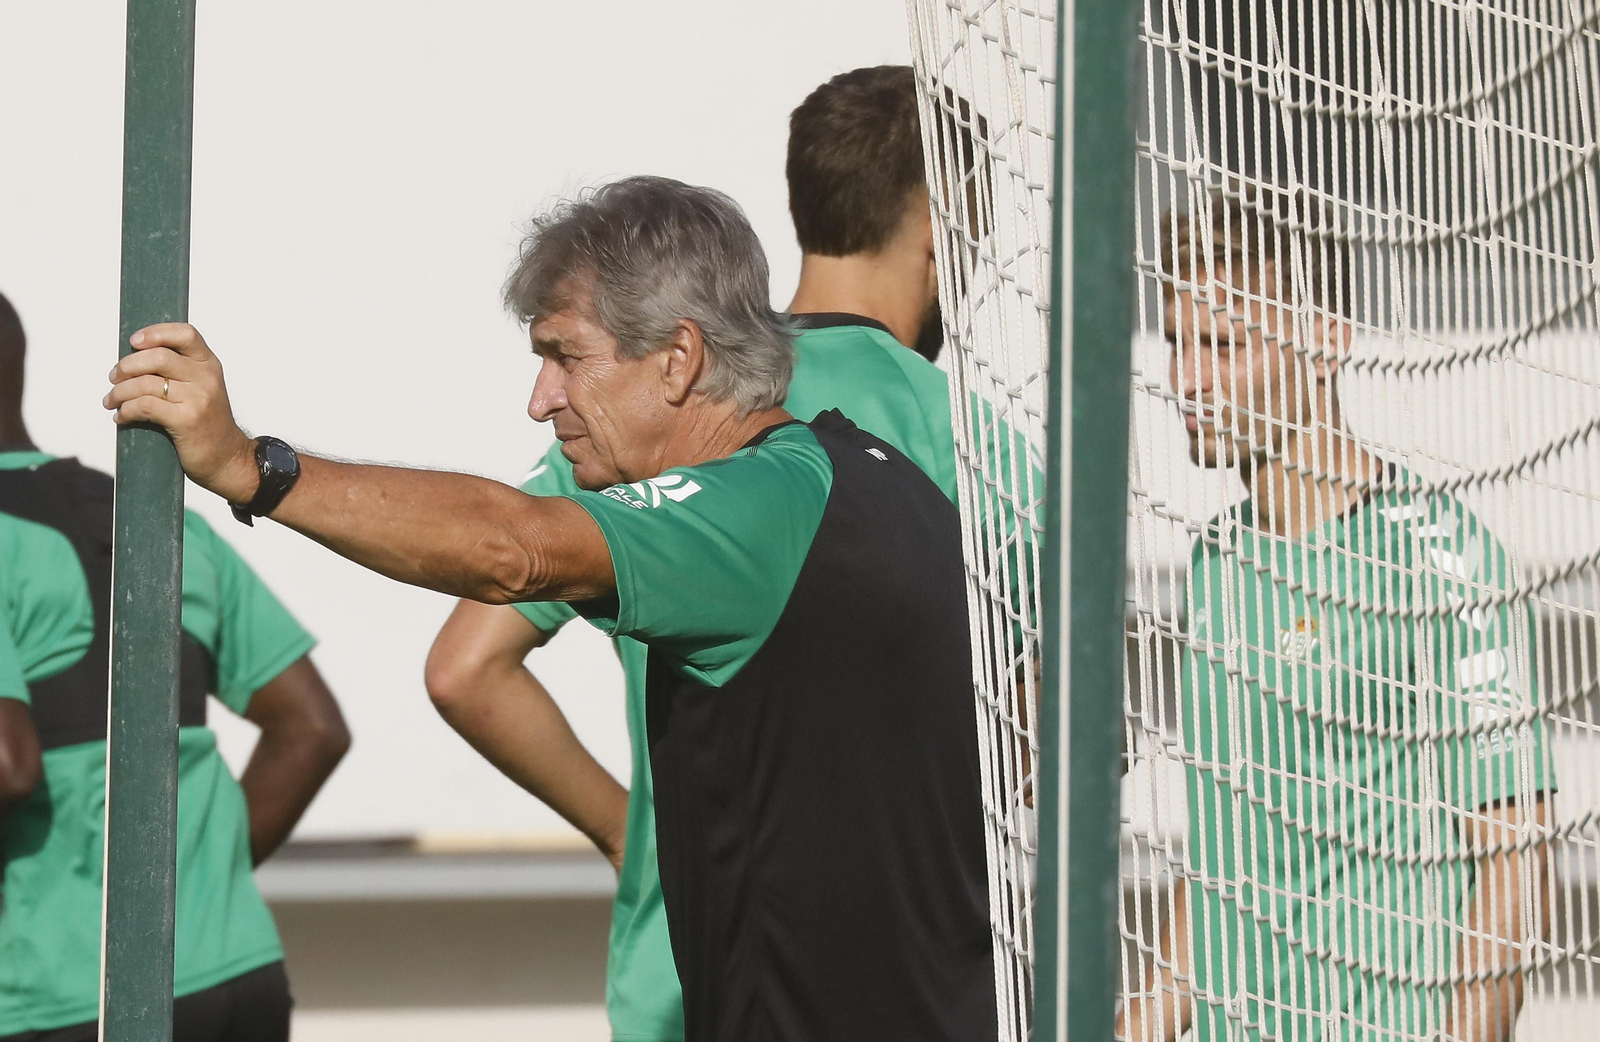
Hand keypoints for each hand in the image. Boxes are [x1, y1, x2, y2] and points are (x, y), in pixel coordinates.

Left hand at [104, 323, 258, 502]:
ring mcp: (198, 399)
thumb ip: (179, 370)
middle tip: (114, 377)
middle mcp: (206, 378)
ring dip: (119, 392)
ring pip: (145, 383)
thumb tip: (133, 359)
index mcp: (209, 365)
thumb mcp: (202, 388)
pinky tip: (121, 416)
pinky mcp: (186, 421)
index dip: (156, 333)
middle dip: (126, 366)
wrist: (227, 459)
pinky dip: (125, 410)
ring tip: (111, 401)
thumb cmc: (206, 423)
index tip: (134, 342)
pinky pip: (143, 406)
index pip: (185, 334)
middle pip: (157, 356)